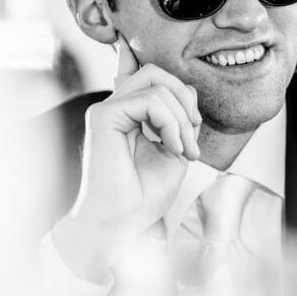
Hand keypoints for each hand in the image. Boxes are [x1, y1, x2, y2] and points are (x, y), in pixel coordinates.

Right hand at [52, 38, 201, 281]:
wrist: (121, 223)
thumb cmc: (143, 196)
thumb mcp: (175, 151)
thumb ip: (181, 121)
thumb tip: (188, 90)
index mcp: (129, 116)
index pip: (139, 73)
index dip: (162, 74)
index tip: (190, 113)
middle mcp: (115, 108)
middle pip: (155, 72)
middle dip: (185, 98)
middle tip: (193, 136)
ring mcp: (107, 110)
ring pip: (157, 83)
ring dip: (182, 118)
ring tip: (183, 149)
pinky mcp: (103, 115)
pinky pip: (151, 100)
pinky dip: (171, 122)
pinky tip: (171, 147)